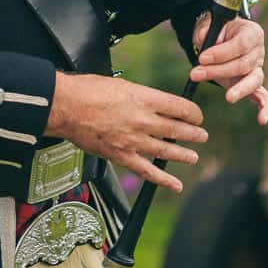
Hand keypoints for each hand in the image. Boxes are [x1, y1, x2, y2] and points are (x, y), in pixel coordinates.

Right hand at [45, 72, 207, 192]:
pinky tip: (174, 183)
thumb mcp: (121, 84)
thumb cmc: (88, 90)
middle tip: (201, 135)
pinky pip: (147, 171)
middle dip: (193, 133)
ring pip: (167, 150)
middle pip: (177, 129)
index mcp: (143, 98)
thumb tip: (151, 105)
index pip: (179, 107)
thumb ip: (139, 97)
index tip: (196, 116)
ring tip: (193, 156)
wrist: (66, 106)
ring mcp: (133, 140)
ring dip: (183, 154)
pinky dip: (163, 179)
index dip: (192, 113)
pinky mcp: (122, 156)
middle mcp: (143, 120)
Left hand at [190, 13, 267, 125]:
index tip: (202, 58)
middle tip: (195, 74)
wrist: (223, 37)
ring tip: (228, 97)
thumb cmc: (217, 31)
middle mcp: (259, 51)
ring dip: (238, 90)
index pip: (240, 44)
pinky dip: (265, 108)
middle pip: (242, 64)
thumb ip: (207, 32)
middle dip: (217, 71)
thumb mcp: (210, 25)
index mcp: (251, 32)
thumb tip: (204, 42)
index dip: (221, 53)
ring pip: (253, 80)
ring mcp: (258, 68)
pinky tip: (262, 119)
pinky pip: (264, 97)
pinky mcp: (254, 84)